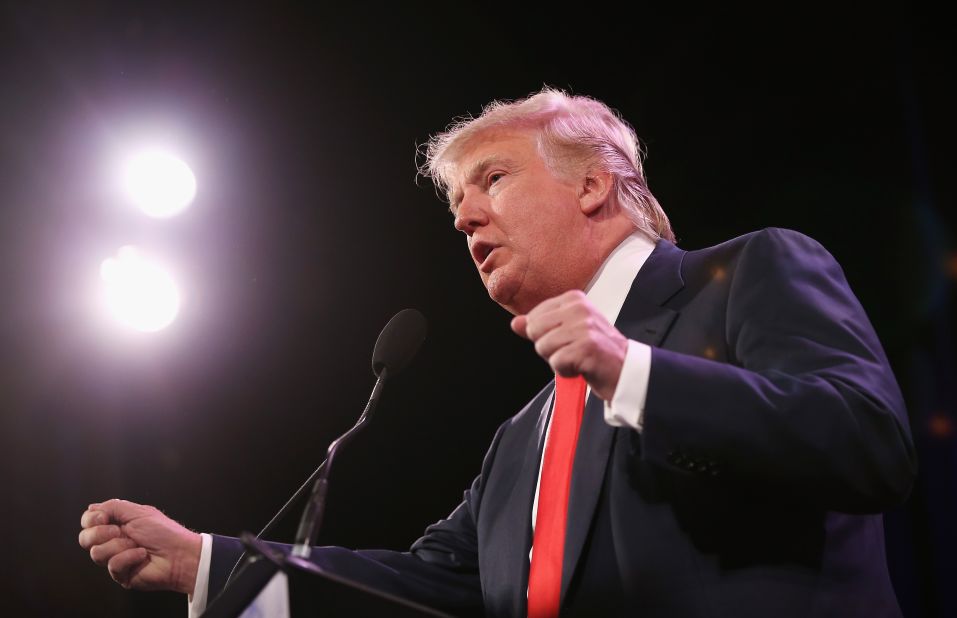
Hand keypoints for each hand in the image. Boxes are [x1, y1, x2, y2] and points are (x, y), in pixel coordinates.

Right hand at [78, 499, 201, 594]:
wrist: (179, 554)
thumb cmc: (164, 532)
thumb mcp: (138, 512)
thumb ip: (113, 507)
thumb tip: (92, 508)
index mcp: (117, 524)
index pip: (88, 521)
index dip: (91, 519)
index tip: (104, 517)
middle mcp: (113, 541)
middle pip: (85, 538)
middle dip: (100, 533)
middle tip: (119, 531)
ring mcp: (116, 558)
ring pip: (96, 553)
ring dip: (119, 545)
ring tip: (138, 544)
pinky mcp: (120, 574)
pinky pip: (112, 565)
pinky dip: (129, 557)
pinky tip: (142, 555)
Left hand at [511, 290, 627, 400]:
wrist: (626, 370)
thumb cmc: (595, 350)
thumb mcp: (567, 332)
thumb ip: (540, 326)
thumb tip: (515, 323)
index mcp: (574, 299)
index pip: (534, 316)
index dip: (544, 335)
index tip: (567, 339)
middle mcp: (580, 309)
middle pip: (535, 330)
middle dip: (548, 348)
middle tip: (571, 350)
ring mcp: (584, 327)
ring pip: (543, 347)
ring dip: (558, 360)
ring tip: (578, 358)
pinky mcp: (587, 347)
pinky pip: (556, 362)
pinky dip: (566, 371)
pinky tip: (582, 367)